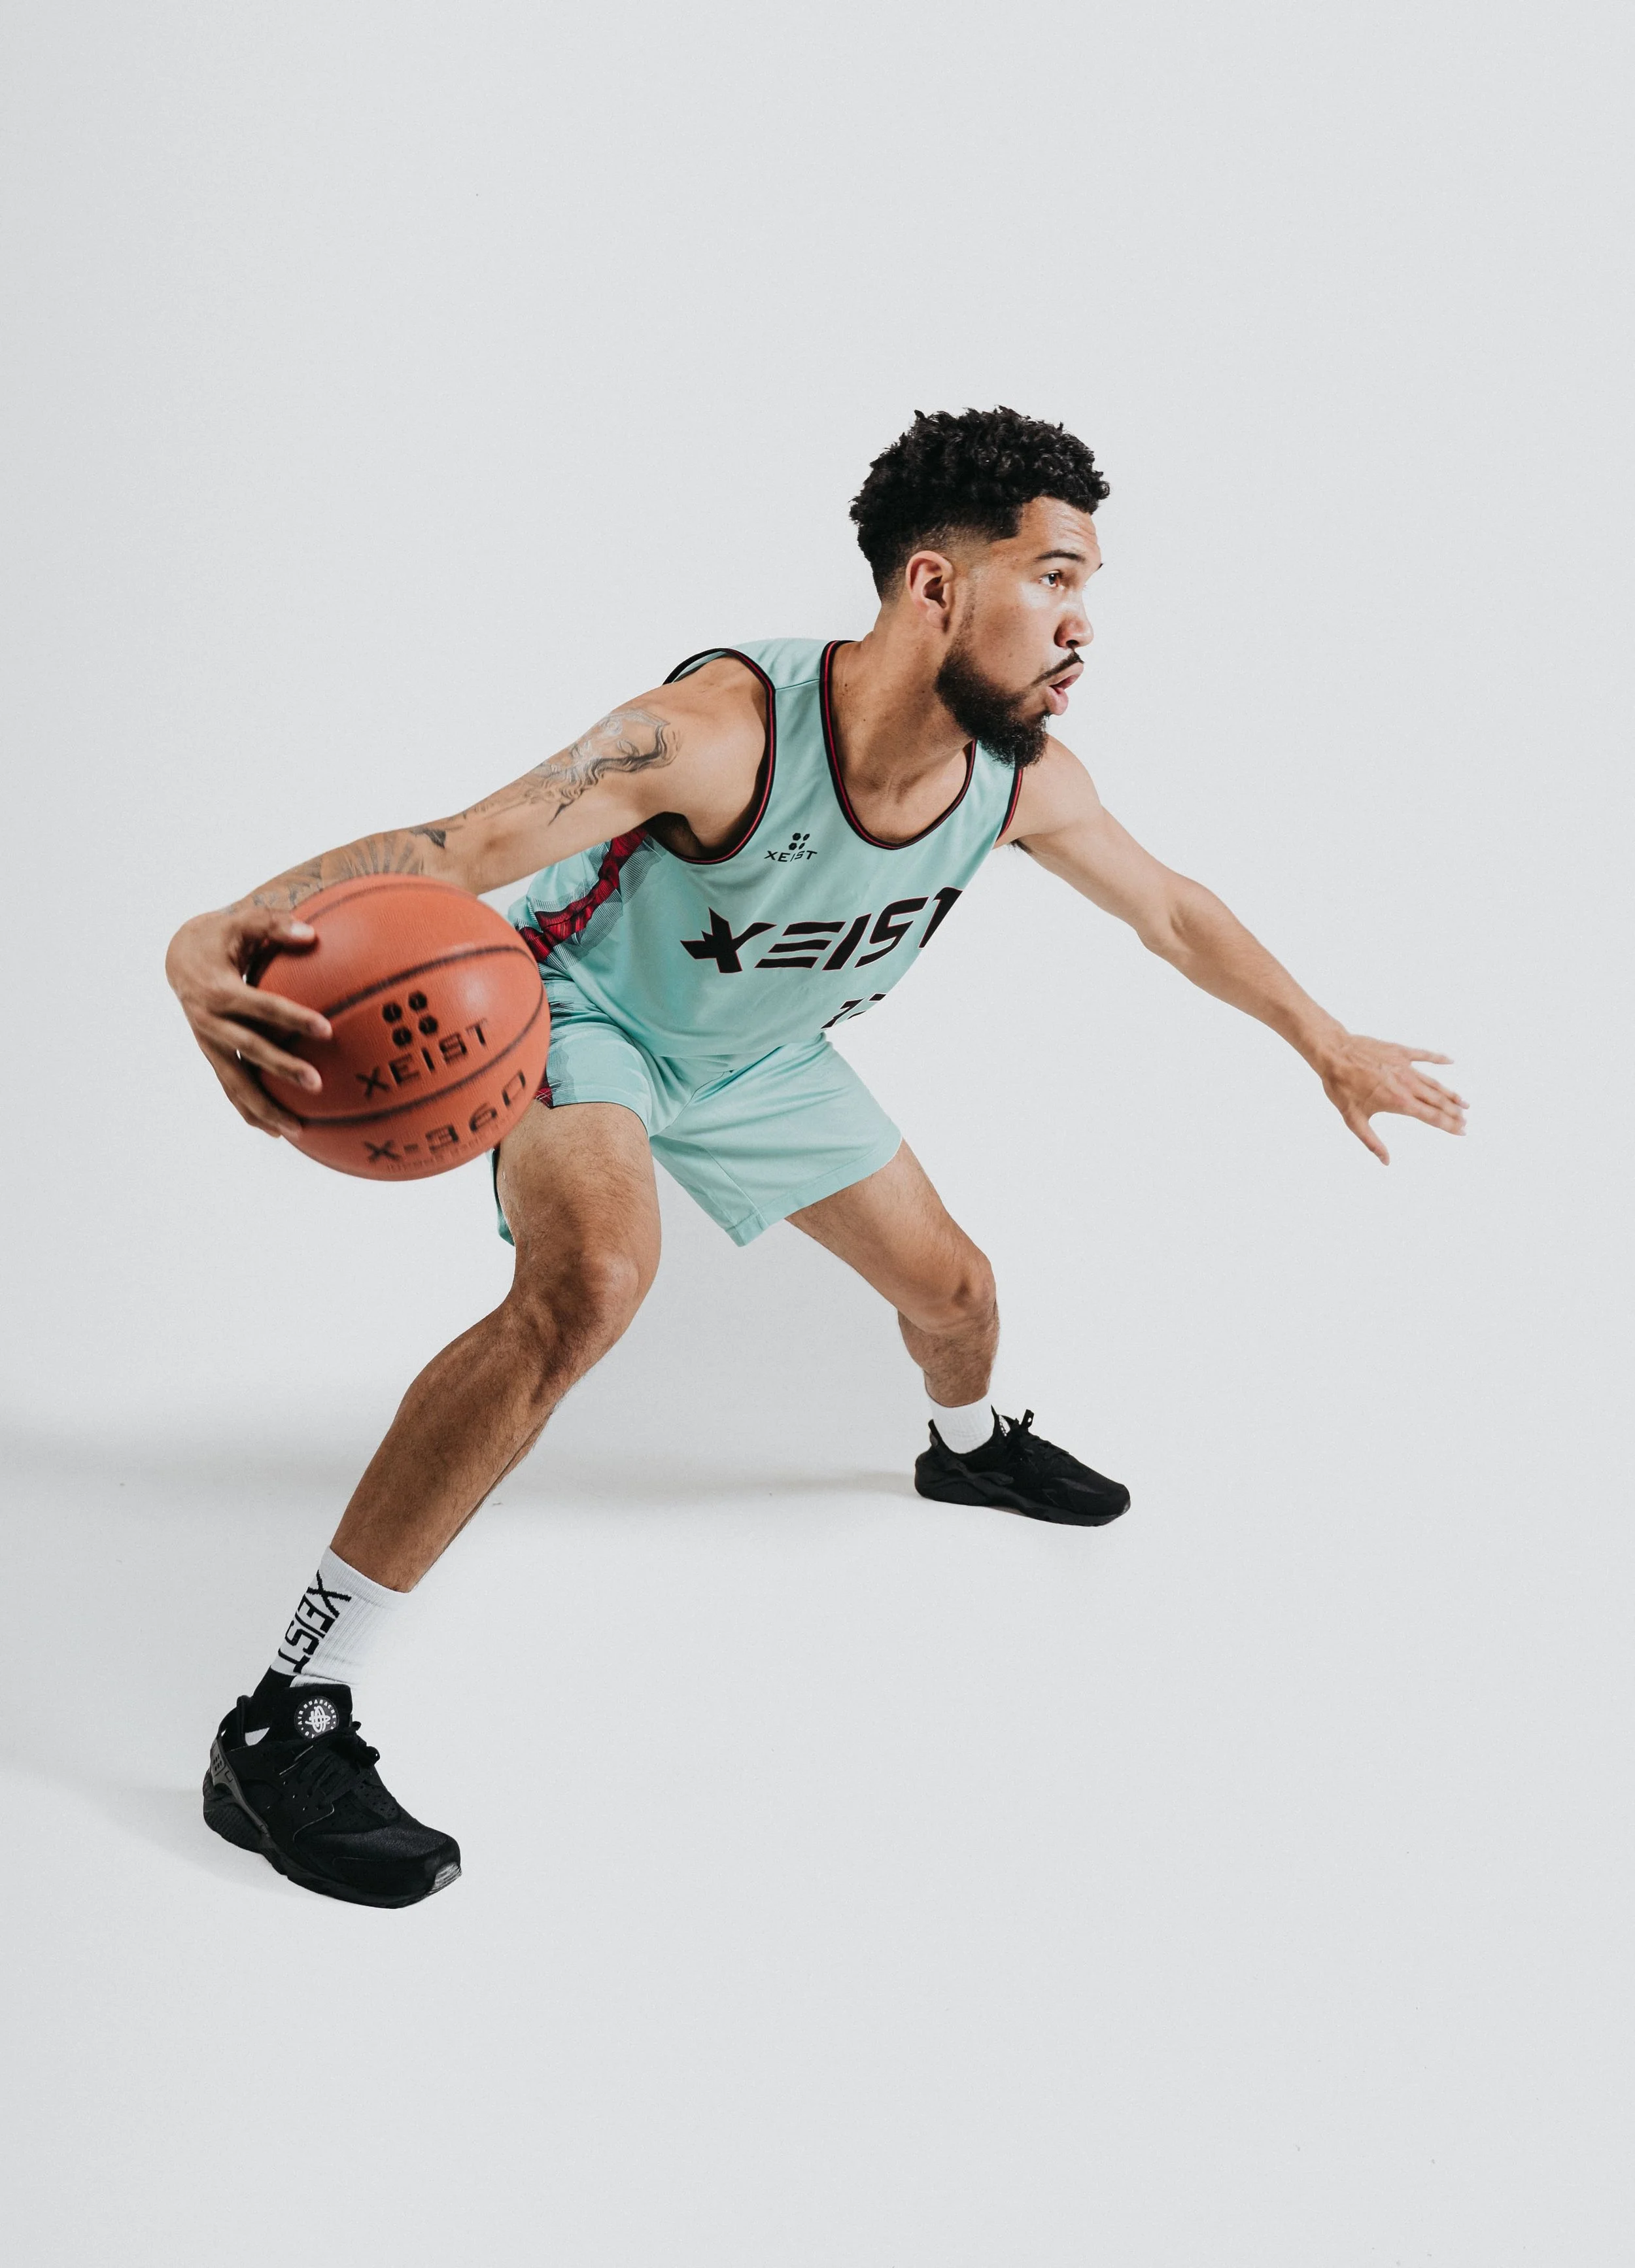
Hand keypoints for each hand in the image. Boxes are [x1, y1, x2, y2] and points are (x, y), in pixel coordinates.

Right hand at [165, 907, 330, 1137]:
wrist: (179, 958)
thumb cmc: (221, 937)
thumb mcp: (243, 922)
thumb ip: (275, 925)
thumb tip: (312, 934)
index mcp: (219, 990)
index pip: (261, 1005)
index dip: (291, 1017)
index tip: (326, 1030)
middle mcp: (210, 1022)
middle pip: (249, 1049)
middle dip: (281, 1068)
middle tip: (317, 1084)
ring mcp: (209, 1043)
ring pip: (235, 1082)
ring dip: (265, 1108)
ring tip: (298, 1130)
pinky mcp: (212, 1055)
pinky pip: (232, 1088)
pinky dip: (251, 1111)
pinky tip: (277, 1131)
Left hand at [1316, 1033, 1466, 1163]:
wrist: (1334, 1054)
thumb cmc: (1341, 1087)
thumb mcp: (1354, 1120)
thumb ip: (1372, 1142)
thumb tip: (1386, 1161)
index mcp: (1399, 1101)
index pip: (1431, 1116)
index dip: (1449, 1125)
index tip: (1462, 1131)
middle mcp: (1407, 1084)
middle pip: (1437, 1101)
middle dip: (1454, 1112)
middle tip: (1466, 1121)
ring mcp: (1405, 1066)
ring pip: (1434, 1082)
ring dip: (1450, 1093)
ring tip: (1464, 1102)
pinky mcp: (1400, 1052)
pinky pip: (1424, 1055)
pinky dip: (1439, 1058)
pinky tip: (1451, 1061)